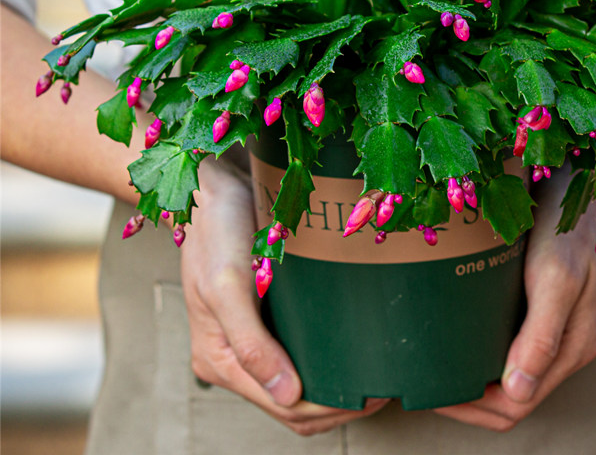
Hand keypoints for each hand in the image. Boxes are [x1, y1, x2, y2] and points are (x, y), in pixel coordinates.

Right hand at [181, 159, 389, 435]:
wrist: (215, 187)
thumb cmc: (217, 228)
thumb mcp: (227, 284)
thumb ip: (251, 344)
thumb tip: (287, 396)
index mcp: (218, 356)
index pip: (282, 406)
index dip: (327, 408)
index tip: (369, 397)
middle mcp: (232, 354)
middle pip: (290, 404)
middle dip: (334, 404)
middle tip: (380, 391)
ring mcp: (248, 336)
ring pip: (295, 384)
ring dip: (330, 388)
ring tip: (371, 376)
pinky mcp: (262, 315)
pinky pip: (295, 353)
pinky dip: (322, 361)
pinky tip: (348, 349)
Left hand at [433, 190, 595, 431]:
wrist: (577, 180)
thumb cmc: (566, 225)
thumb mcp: (556, 277)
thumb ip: (542, 336)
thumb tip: (516, 392)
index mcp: (573, 346)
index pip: (518, 404)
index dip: (475, 408)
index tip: (434, 393)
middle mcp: (563, 343)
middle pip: (511, 396)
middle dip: (469, 400)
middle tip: (425, 384)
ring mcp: (551, 324)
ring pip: (507, 373)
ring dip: (473, 379)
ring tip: (435, 366)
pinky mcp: (537, 304)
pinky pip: (506, 343)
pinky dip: (480, 350)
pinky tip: (455, 338)